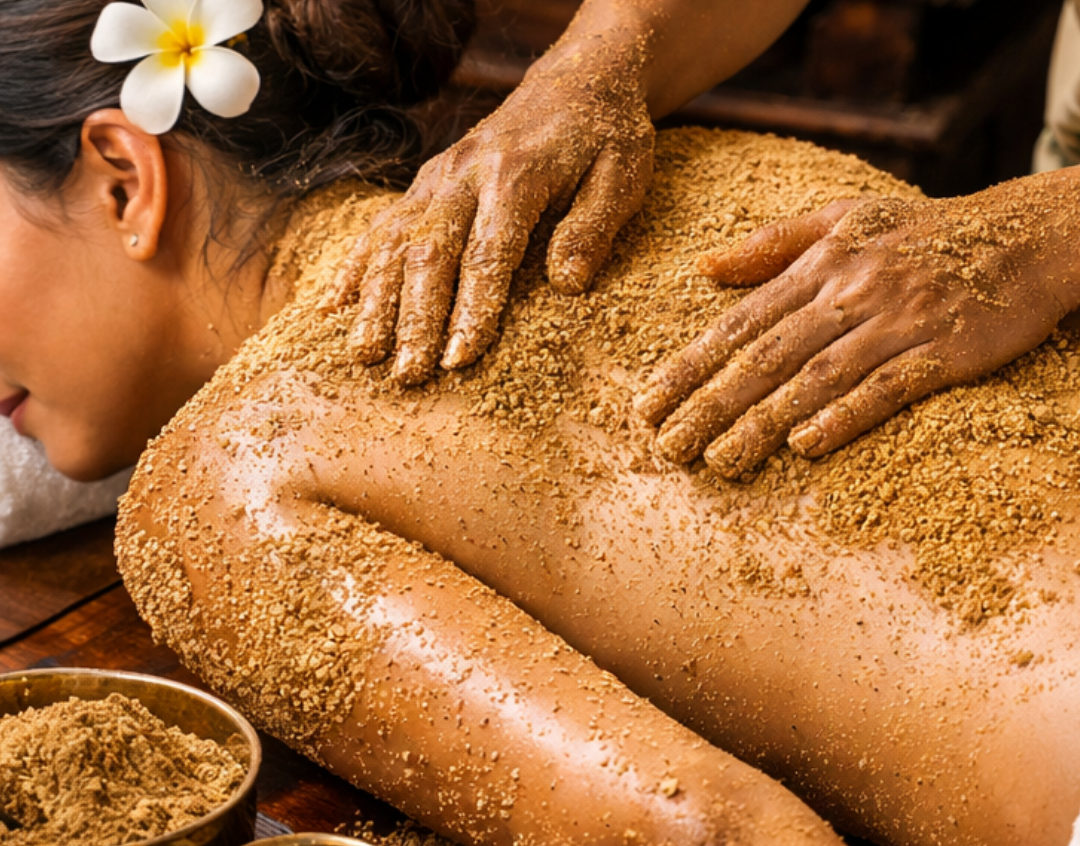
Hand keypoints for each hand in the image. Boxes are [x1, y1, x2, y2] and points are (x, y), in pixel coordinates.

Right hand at [328, 38, 654, 384]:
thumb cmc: (605, 136)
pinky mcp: (426, 183)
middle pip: (430, 253)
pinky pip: (380, 225)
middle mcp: (465, 174)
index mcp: (517, 175)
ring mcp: (438, 177)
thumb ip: (593, 227)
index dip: (471, 310)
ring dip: (376, 301)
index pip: (488, 254)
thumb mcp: (622, 175)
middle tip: (408, 375)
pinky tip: (332, 305)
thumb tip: (567, 285)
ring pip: (394, 242)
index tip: (458, 359)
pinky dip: (354, 266)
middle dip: (415, 319)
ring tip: (364, 355)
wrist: (576, 79)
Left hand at [634, 177, 1079, 478]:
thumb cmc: (923, 232)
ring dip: (762, 422)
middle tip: (667, 447)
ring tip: (718, 461)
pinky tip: (804, 446)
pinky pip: (886, 388)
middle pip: (765, 357)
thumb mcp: (843, 217)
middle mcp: (848, 293)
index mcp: (818, 265)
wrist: (1025, 234)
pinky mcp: (942, 352)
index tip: (647, 403)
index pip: (739, 324)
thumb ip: (770, 244)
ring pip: (814, 378)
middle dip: (709, 405)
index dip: (689, 366)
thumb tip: (703, 267)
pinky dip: (844, 416)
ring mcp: (895, 323)